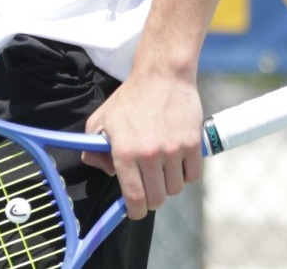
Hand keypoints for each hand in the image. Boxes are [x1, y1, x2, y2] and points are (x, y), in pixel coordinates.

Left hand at [81, 71, 203, 220]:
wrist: (163, 75)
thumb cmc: (131, 98)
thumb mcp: (101, 119)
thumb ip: (93, 147)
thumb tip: (101, 169)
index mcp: (124, 152)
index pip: (133, 198)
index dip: (134, 211)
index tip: (135, 210)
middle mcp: (149, 154)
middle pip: (157, 199)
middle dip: (152, 198)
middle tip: (149, 187)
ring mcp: (173, 150)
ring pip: (175, 189)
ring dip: (169, 183)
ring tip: (162, 167)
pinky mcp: (193, 145)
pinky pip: (192, 176)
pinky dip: (186, 173)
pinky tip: (178, 160)